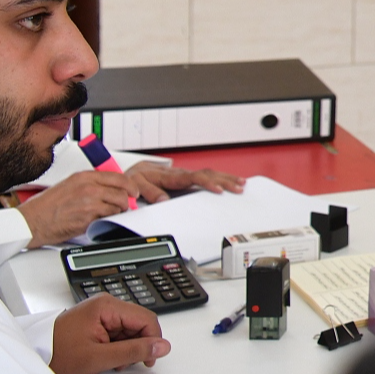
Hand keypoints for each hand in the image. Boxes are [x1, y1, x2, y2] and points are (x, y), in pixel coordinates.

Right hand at [19, 173, 131, 247]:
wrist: (31, 221)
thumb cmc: (47, 205)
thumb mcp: (70, 184)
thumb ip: (91, 183)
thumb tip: (110, 187)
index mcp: (84, 177)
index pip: (119, 177)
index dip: (130, 185)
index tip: (133, 190)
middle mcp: (89, 188)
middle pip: (123, 192)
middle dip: (127, 200)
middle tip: (126, 205)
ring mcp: (89, 204)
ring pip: (118, 206)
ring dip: (117, 211)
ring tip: (108, 213)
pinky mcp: (88, 219)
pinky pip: (107, 219)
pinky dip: (107, 220)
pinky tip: (98, 219)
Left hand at [50, 295, 166, 373]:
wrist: (35, 355)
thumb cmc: (58, 354)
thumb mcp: (99, 357)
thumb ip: (133, 351)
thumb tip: (162, 347)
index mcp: (107, 306)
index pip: (147, 319)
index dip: (152, 340)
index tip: (149, 358)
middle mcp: (106, 304)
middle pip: (139, 323)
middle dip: (136, 345)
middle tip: (123, 362)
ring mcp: (102, 311)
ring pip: (130, 329)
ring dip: (126, 347)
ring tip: (110, 360)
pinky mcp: (98, 319)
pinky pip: (119, 330)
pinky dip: (117, 345)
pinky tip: (106, 355)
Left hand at [123, 161, 244, 204]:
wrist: (132, 173)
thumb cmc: (135, 179)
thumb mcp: (137, 185)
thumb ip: (150, 192)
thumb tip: (165, 200)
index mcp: (170, 175)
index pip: (193, 178)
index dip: (207, 183)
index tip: (218, 190)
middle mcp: (180, 173)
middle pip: (207, 174)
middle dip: (224, 180)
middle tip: (238, 188)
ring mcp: (185, 175)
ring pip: (209, 173)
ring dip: (226, 178)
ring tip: (242, 183)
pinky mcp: (186, 178)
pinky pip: (206, 176)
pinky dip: (220, 178)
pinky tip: (230, 181)